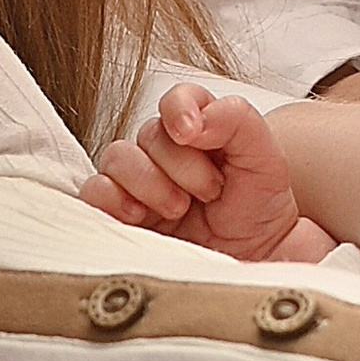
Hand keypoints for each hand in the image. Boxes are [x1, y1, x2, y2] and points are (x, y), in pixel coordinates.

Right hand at [83, 84, 333, 260]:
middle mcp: (164, 151)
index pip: (177, 99)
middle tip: (210, 193)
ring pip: (117, 158)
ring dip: (149, 183)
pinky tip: (141, 216)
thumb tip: (196, 118)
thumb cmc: (258, 208)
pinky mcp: (119, 213)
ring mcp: (139, 181)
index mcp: (199, 128)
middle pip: (149, 134)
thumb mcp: (264, 158)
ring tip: (178, 209)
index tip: (190, 133)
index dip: (179, 108)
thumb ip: (236, 121)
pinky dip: (113, 200)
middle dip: (181, 165)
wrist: (255, 261)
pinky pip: (94, 191)